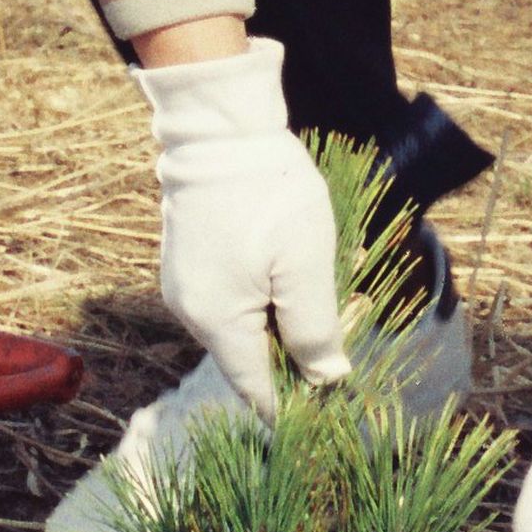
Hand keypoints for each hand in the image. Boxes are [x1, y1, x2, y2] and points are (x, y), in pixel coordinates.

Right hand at [132, 35, 347, 416]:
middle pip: (251, 355)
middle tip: (347, 317)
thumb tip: (327, 382)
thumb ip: (316, 330)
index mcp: (216, 323)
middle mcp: (191, 312)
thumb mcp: (306, 266)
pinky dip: (268, 289)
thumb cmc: (270, 196)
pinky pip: (233, 294)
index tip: (333, 401)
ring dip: (286, 313)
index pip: (257, 388)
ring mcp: (185, 284)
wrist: (219, 131)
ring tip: (327, 279)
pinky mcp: (189, 258)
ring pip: (244, 322)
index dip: (296, 401)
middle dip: (299, 346)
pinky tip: (295, 261)